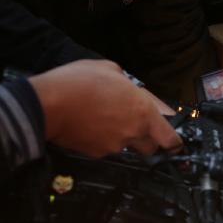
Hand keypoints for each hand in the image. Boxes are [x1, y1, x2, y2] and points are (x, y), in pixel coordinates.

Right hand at [29, 60, 181, 156]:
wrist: (47, 103)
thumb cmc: (78, 82)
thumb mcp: (109, 68)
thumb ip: (127, 81)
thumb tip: (127, 86)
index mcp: (143, 111)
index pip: (170, 138)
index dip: (174, 142)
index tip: (174, 142)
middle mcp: (133, 132)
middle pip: (150, 147)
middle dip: (147, 140)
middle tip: (136, 127)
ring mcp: (115, 145)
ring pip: (127, 148)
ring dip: (122, 138)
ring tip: (105, 120)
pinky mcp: (96, 153)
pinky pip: (106, 149)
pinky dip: (102, 140)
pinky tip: (91, 125)